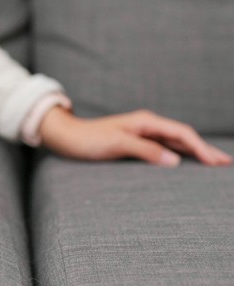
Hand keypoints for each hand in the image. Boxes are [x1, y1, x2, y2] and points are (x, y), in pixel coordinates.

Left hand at [38, 107, 231, 166]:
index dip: (201, 147)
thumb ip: (144, 150)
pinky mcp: (135, 142)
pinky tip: (186, 163)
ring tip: (213, 163)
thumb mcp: (116, 144)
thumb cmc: (88, 139)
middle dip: (205, 149)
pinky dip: (179, 154)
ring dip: (195, 152)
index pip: (182, 133)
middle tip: (225, 164)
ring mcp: (142, 133)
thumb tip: (174, 160)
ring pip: (175, 142)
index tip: (217, 162)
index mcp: (146, 122)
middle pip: (183, 136)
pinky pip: (164, 147)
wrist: (66, 137)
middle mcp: (147, 125)